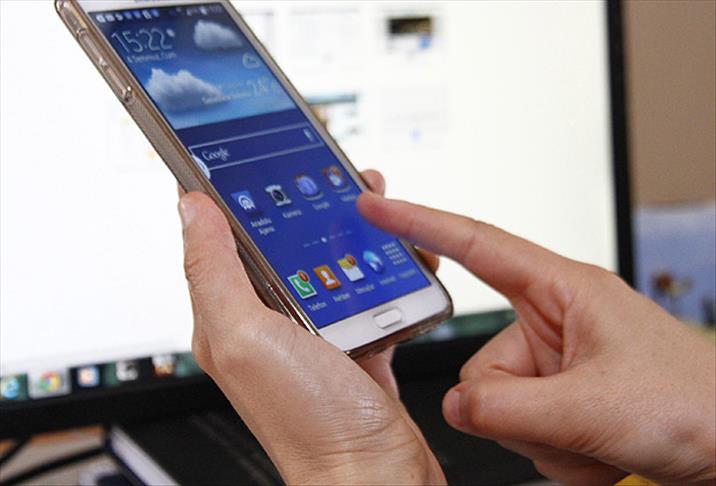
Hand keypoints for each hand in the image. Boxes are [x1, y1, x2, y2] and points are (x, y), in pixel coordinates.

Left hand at [178, 171, 443, 484]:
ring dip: (349, 234)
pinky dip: (381, 272)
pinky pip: (365, 296)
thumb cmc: (310, 423)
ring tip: (372, 207)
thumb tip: (190, 208)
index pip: (224, 240)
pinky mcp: (355, 346)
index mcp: (233, 319)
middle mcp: (270, 327)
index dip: (237, 196)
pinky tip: (397, 260)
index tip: (255, 159)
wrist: (375, 477)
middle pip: (284, 247)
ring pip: (329, 267)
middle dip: (307, 205)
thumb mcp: (246, 337)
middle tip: (332, 172)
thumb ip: (214, 271)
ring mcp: (315, 337)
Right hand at [358, 192, 715, 484]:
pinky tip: (596, 449)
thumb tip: (456, 405)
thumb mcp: (594, 407)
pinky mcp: (559, 396)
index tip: (376, 209)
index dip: (420, 224)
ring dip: (541, 436)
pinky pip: (518, 426)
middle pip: (480, 364)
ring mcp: (555, 363)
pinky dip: (553, 449)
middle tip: (568, 423)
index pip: (477, 246)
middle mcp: (553, 323)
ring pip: (496, 405)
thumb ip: (508, 407)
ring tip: (595, 438)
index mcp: (563, 290)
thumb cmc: (696, 405)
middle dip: (515, 410)